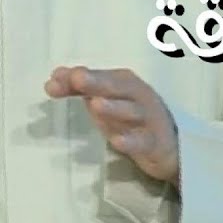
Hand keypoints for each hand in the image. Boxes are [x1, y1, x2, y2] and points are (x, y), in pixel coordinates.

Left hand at [45, 67, 178, 184]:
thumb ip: (80, 90)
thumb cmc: (131, 118)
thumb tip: (53, 78)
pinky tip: (116, 141)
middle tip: (76, 78)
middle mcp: (138, 96)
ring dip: (114, 107)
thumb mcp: (105, 102)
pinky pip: (142, 141)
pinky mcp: (154, 142)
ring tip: (95, 104)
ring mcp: (148, 118)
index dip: (76, 79)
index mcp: (124, 83)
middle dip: (97, 82)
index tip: (54, 80)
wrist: (169, 146)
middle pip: (117, 87)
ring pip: (131, 111)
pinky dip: (130, 140)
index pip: (98, 77)